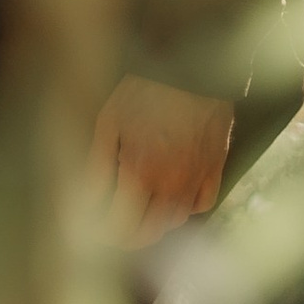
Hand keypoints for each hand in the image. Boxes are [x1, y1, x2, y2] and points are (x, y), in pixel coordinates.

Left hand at [91, 76, 233, 247]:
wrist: (191, 67)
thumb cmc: (143, 91)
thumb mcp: (108, 124)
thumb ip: (98, 168)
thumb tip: (87, 202)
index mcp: (140, 174)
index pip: (120, 228)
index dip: (103, 235)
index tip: (92, 231)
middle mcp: (171, 185)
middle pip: (148, 233)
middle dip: (126, 236)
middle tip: (111, 227)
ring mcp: (197, 179)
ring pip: (174, 222)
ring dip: (153, 223)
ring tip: (136, 210)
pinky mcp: (215, 167)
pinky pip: (201, 204)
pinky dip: (184, 208)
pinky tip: (169, 195)